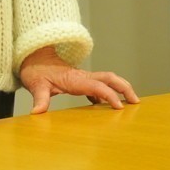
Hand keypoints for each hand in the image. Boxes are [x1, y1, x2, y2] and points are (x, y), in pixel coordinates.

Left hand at [19, 46, 139, 113]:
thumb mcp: (36, 85)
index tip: (119, 107)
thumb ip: (39, 98)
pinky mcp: (80, 81)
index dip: (109, 96)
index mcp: (75, 79)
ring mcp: (83, 78)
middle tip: (136, 101)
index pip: (97, 86)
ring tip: (130, 103)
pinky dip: (107, 94)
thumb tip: (37, 112)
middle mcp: (82, 76)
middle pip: (110, 78)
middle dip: (124, 88)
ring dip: (120, 88)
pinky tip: (106, 105)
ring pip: (107, 80)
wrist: (33, 57)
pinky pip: (98, 86)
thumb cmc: (35, 70)